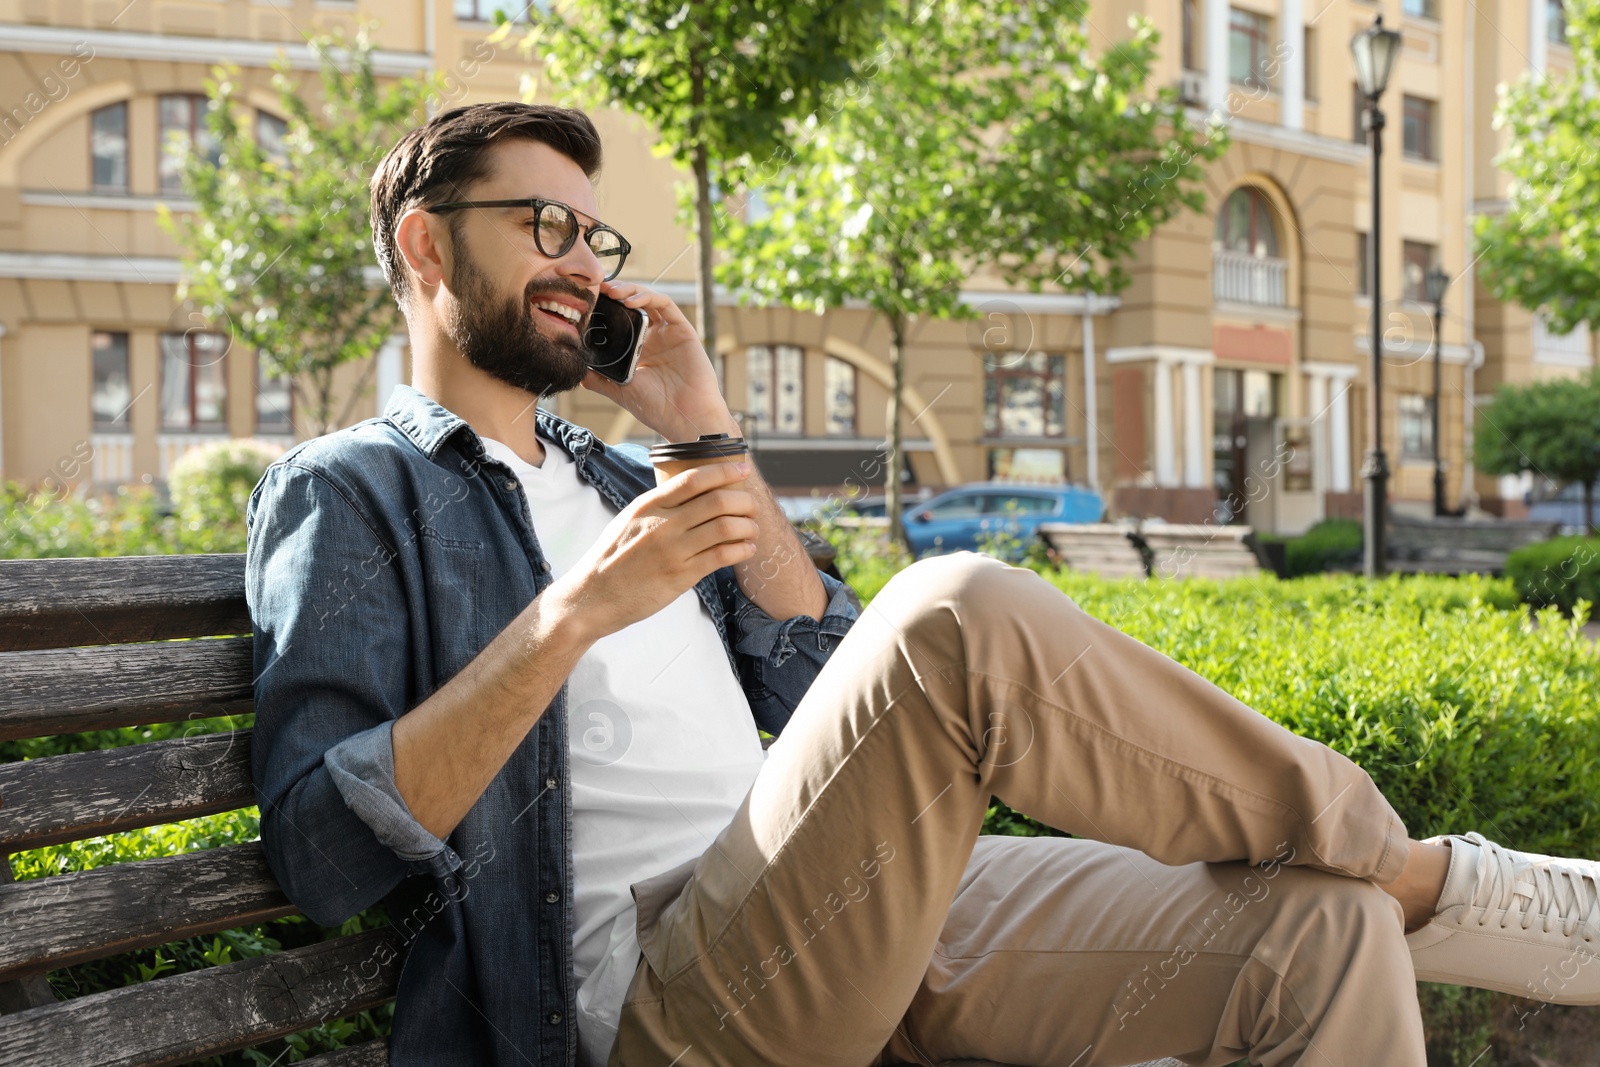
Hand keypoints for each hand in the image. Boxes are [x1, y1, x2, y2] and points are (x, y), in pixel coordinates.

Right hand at [544, 459, 758, 643]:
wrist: (592, 597)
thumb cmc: (612, 559)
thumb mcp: (629, 520)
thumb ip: (658, 506)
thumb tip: (691, 492)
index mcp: (648, 506)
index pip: (693, 479)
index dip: (723, 470)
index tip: (741, 469)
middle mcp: (662, 524)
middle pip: (717, 501)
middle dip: (743, 500)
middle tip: (751, 506)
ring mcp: (673, 550)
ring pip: (725, 527)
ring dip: (747, 526)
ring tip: (752, 530)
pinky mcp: (681, 576)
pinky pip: (722, 556)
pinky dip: (742, 550)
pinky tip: (746, 549)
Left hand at [577, 280, 730, 438]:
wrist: (684, 417)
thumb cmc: (656, 407)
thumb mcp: (619, 390)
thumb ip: (598, 378)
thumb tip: (576, 368)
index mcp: (638, 350)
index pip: (620, 320)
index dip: (605, 308)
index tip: (587, 303)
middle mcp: (653, 338)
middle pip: (633, 305)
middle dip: (615, 293)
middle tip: (598, 290)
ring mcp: (668, 333)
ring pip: (648, 300)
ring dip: (629, 290)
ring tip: (612, 291)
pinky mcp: (682, 330)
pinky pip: (665, 305)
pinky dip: (648, 297)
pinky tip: (631, 302)